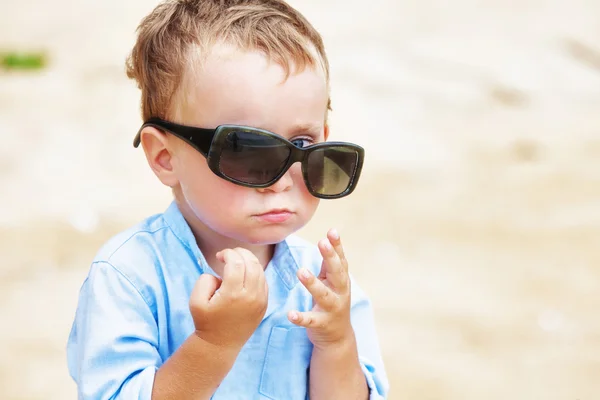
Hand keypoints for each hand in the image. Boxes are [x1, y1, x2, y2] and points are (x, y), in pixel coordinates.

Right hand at [189, 248, 267, 350]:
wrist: (220, 345)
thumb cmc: (206, 322)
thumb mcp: (195, 301)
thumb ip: (205, 280)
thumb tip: (220, 274)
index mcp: (233, 294)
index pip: (237, 262)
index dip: (228, 253)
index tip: (219, 256)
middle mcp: (250, 296)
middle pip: (251, 262)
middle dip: (240, 253)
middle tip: (229, 255)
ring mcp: (260, 300)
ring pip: (260, 270)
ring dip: (248, 260)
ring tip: (236, 261)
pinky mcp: (264, 304)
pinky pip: (264, 281)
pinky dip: (255, 272)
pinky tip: (244, 274)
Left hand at [288, 229, 353, 348]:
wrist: (338, 336)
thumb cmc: (332, 302)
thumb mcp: (332, 282)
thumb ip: (328, 264)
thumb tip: (326, 239)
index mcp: (341, 281)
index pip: (340, 260)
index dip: (337, 246)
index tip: (332, 231)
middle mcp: (340, 293)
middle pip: (337, 274)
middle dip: (330, 258)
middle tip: (322, 243)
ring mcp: (331, 309)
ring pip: (323, 295)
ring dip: (313, 284)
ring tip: (301, 271)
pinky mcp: (321, 324)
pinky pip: (310, 320)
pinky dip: (301, 318)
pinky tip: (290, 314)